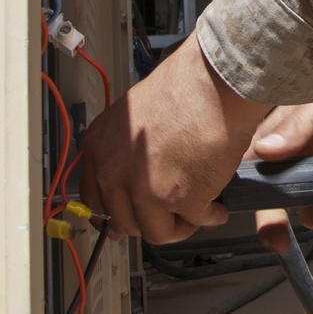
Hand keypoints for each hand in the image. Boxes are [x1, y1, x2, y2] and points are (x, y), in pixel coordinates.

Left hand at [80, 32, 268, 241]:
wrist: (214, 81)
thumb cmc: (183, 86)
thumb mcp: (133, 115)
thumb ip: (124, 149)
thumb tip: (131, 177)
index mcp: (99, 149)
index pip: (94, 202)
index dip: (118, 214)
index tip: (131, 218)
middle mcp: (115, 171)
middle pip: (126, 223)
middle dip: (152, 222)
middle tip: (170, 215)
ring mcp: (146, 188)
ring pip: (159, 232)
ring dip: (180, 226)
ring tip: (197, 213)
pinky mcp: (182, 198)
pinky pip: (197, 221)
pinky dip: (211, 216)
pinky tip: (217, 207)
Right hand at [252, 35, 312, 250]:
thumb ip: (298, 128)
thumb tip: (266, 150)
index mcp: (281, 136)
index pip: (254, 170)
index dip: (247, 194)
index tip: (250, 209)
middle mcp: (299, 159)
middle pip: (275, 201)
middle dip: (273, 225)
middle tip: (279, 238)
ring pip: (309, 212)